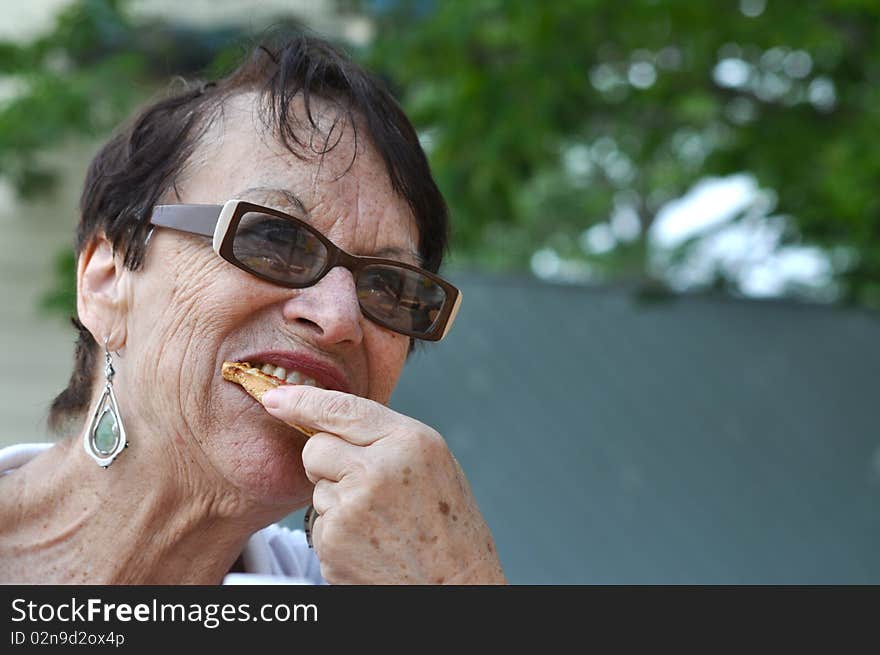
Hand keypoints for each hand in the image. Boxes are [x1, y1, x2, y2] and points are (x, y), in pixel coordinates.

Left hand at [261, 386, 506, 583]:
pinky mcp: (333, 543)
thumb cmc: (447, 523)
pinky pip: (318, 523)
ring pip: (317, 489)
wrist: (454, 586)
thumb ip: (386, 437)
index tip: (275, 398)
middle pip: (315, 448)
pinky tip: (370, 543)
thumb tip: (328, 419)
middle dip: (327, 462)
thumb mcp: (432, 462)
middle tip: (366, 487)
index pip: (342, 409)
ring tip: (380, 522)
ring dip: (338, 501)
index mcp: (409, 441)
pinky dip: (337, 533)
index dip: (302, 400)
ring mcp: (352, 508)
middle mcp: (377, 469)